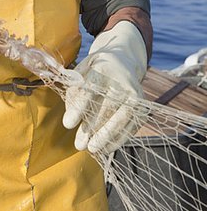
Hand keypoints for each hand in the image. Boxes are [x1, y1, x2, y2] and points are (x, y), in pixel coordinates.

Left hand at [63, 21, 147, 153]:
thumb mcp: (81, 71)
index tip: (68, 124)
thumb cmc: (95, 70)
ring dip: (105, 137)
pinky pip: (131, 126)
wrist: (123, 61)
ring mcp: (135, 94)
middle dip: (91, 128)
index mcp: (103, 67)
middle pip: (106, 108)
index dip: (78, 108)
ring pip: (120, 119)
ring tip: (91, 149)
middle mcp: (122, 80)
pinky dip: (118, 139)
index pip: (90, 89)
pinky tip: (105, 148)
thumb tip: (70, 121)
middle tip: (79, 144)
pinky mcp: (143, 106)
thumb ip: (73, 92)